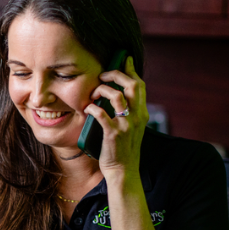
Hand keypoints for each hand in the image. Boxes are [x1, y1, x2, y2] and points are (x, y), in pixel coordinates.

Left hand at [85, 56, 147, 174]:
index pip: (139, 85)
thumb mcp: (130, 127)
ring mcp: (126, 125)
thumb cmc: (122, 148)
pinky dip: (92, 108)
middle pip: (131, 84)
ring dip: (102, 90)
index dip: (131, 70)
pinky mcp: (113, 133)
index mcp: (142, 113)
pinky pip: (101, 113)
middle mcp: (137, 117)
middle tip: (103, 75)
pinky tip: (87, 109)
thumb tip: (115, 94)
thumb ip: (127, 111)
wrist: (123, 170)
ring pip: (116, 96)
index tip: (124, 59)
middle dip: (116, 75)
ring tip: (93, 94)